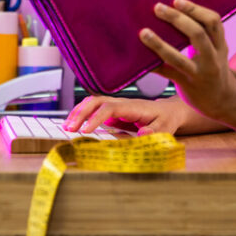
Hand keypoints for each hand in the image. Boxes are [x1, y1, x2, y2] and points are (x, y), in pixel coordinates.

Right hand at [63, 95, 187, 135]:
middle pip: (96, 101)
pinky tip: (74, 124)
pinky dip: (82, 114)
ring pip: (93, 102)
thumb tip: (142, 134)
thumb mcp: (166, 128)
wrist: (168, 111)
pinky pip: (94, 108)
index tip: (85, 131)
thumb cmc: (167, 120)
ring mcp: (116, 105)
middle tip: (69, 129)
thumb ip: (155, 132)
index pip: (109, 108)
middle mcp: (122, 103)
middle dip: (81, 113)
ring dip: (78, 112)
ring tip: (67, 126)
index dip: (96, 118)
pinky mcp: (113, 111)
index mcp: (133, 106)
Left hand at [141, 0, 235, 122]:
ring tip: (144, 32)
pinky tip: (139, 60)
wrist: (223, 102)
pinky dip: (153, 66)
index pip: (213, 21)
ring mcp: (199, 73)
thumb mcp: (217, 51)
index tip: (177, 0)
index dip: (195, 9)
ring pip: (178, 57)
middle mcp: (212, 58)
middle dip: (177, 19)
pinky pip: (167, 74)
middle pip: (197, 34)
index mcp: (220, 45)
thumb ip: (204, 34)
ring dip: (159, 44)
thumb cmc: (214, 69)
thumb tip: (176, 11)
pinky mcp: (187, 85)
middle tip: (158, 8)